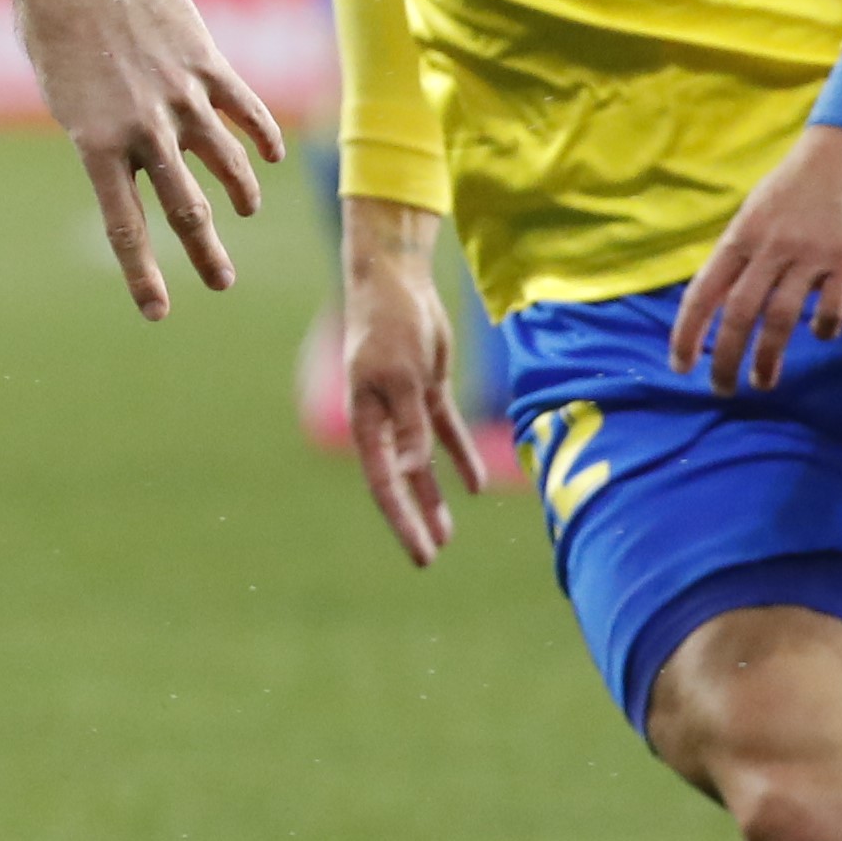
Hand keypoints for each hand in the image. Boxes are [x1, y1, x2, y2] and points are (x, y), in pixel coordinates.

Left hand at [2, 0, 286, 318]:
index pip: (124, 227)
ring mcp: (180, 95)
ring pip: (226, 160)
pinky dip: (262, 135)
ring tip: (245, 210)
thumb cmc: (55, 35)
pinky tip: (270, 155)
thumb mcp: (68, 103)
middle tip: (222, 282)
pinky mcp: (206, 63)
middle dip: (206, 253)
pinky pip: (245, 108)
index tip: (158, 313)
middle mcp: (143, 129)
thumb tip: (142, 183)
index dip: (143, 274)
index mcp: (97, 145)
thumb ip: (109, 144)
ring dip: (239, 192)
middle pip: (187, 208)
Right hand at [337, 206, 517, 568]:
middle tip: (428, 559)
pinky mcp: (426, 389)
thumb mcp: (402, 377)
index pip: (385, 482)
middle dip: (414, 520)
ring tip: (448, 536)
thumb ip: (409, 424)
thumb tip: (412, 471)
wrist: (395, 281)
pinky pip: (444, 433)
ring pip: (422, 464)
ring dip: (434, 497)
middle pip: (399, 481)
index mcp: (366, 421)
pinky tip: (474, 486)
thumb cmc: (390, 326)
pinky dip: (458, 458)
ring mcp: (406, 406)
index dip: (403, 520)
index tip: (420, 554)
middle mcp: (382, 420)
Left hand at [670, 116, 841, 389]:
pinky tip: (821, 336)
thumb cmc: (799, 183)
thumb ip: (741, 252)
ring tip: (762, 381)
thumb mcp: (756, 210)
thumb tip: (719, 296)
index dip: (687, 332)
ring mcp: (811, 254)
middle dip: (724, 357)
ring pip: (781, 318)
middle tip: (720, 389)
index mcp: (741, 236)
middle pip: (738, 314)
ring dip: (768, 357)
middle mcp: (771, 247)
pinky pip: (833, 307)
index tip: (680, 366)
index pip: (703, 292)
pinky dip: (824, 328)